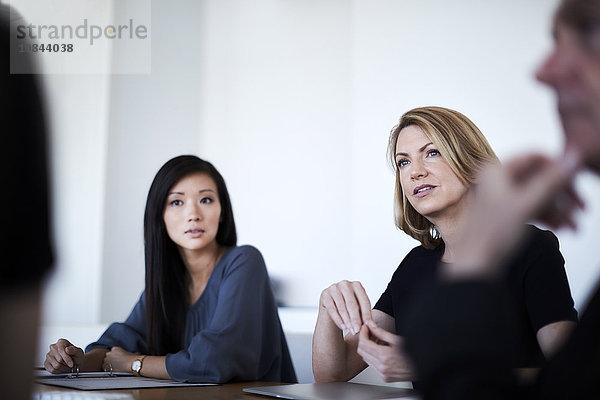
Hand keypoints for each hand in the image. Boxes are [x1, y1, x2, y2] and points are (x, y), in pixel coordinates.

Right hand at [44, 338, 83, 372]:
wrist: (75, 364)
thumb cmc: (76, 357)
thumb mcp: (78, 352)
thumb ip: (74, 350)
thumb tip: (67, 349)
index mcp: (61, 342)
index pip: (61, 350)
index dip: (67, 358)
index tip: (71, 364)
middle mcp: (53, 347)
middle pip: (59, 359)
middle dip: (66, 364)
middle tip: (70, 365)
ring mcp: (49, 355)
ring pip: (56, 366)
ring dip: (63, 368)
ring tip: (67, 367)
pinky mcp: (46, 363)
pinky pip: (52, 370)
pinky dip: (59, 372)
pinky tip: (62, 369)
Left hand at [103, 346, 136, 372]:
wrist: (132, 364)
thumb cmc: (133, 358)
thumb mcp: (133, 353)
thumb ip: (131, 353)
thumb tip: (136, 354)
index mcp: (115, 349)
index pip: (112, 351)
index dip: (115, 355)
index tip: (117, 357)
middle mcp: (109, 354)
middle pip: (107, 356)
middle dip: (110, 359)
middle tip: (116, 363)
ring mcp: (107, 361)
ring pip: (105, 362)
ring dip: (108, 365)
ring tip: (114, 368)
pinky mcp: (107, 368)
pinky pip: (105, 369)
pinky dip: (108, 370)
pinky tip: (112, 371)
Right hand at [319, 280, 371, 333]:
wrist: (332, 305)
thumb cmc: (348, 307)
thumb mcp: (358, 308)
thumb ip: (364, 315)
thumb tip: (372, 325)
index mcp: (357, 285)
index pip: (364, 301)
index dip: (366, 314)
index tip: (369, 325)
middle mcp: (345, 284)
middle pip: (352, 304)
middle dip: (355, 319)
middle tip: (357, 330)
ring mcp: (334, 288)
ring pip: (342, 307)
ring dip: (347, 321)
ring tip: (351, 330)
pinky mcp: (325, 294)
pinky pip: (332, 309)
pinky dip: (338, 319)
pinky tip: (343, 327)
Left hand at [356, 321, 412, 381]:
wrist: (424, 368)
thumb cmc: (415, 353)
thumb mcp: (398, 340)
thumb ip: (381, 332)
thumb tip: (371, 325)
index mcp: (385, 356)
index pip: (363, 343)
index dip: (362, 333)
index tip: (365, 327)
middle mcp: (382, 367)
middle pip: (362, 351)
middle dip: (363, 340)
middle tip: (368, 332)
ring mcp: (383, 374)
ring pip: (366, 359)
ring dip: (368, 349)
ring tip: (377, 342)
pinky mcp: (385, 378)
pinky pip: (373, 366)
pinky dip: (373, 358)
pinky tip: (381, 352)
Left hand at [449, 151, 582, 278]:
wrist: (476, 264)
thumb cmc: (493, 234)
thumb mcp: (527, 204)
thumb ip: (551, 180)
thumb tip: (573, 156)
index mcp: (496, 170)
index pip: (535, 157)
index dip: (558, 168)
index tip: (576, 183)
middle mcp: (498, 180)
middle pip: (539, 177)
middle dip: (562, 195)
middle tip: (582, 210)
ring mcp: (502, 196)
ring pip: (538, 194)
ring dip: (559, 209)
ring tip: (573, 226)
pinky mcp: (506, 212)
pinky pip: (532, 207)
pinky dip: (548, 216)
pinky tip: (562, 228)